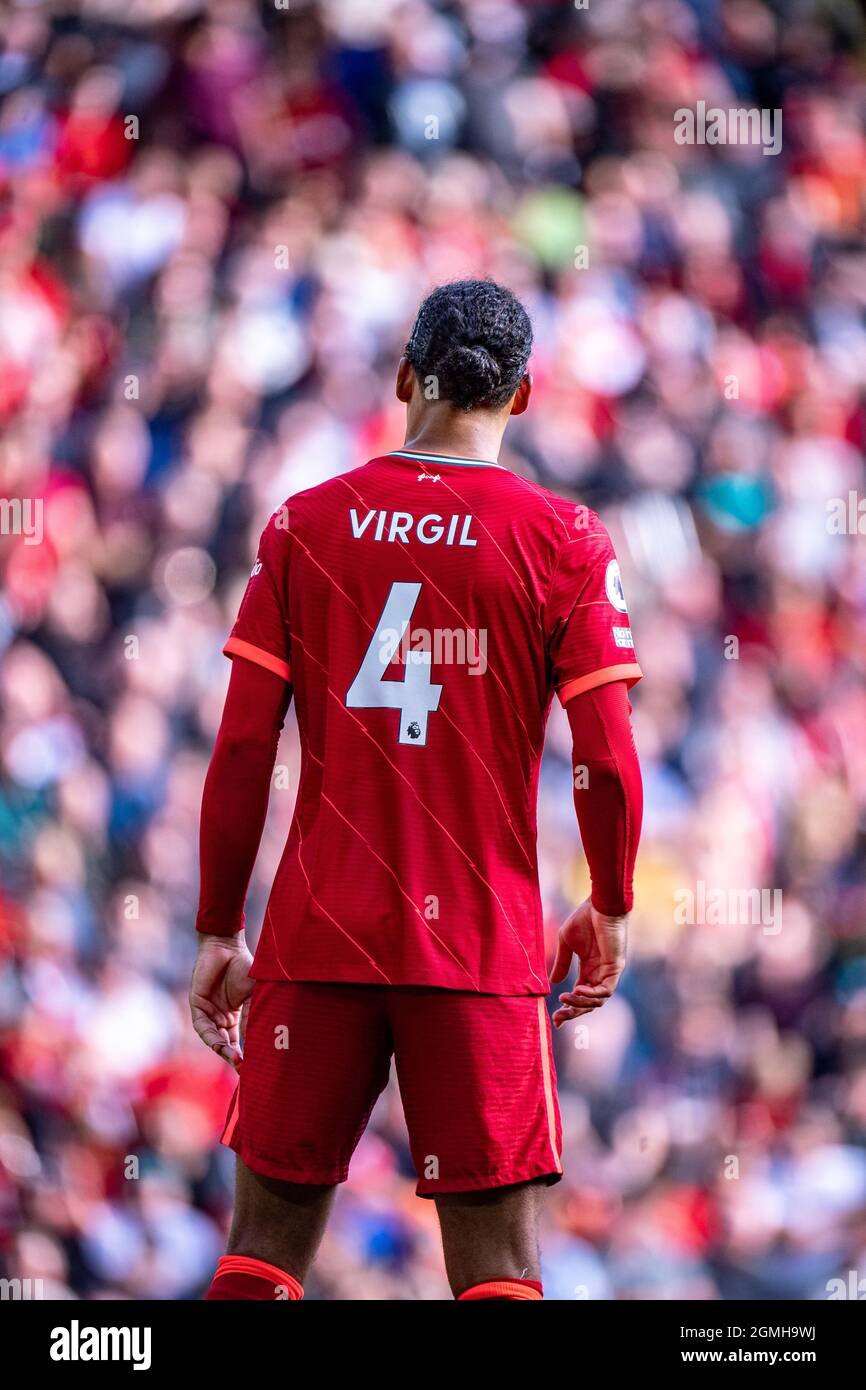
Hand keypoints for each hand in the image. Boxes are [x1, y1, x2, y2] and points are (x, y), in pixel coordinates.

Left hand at [189, 931, 253, 1069]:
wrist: (228, 946)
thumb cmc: (246, 967)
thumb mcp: (255, 994)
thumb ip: (255, 1015)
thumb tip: (260, 1041)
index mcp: (236, 1016)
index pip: (240, 1041)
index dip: (246, 1054)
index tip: (257, 1067)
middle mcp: (221, 1017)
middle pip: (226, 1044)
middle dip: (234, 1058)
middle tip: (245, 1070)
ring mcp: (209, 1012)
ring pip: (214, 1038)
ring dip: (224, 1050)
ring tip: (236, 1061)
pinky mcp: (198, 1005)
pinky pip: (202, 1027)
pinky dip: (211, 1037)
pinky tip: (220, 1045)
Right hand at [550, 898, 627, 1028]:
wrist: (600, 904)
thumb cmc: (584, 918)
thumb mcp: (567, 943)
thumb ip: (562, 963)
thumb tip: (554, 983)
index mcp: (588, 969)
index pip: (579, 995)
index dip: (568, 1007)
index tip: (555, 1017)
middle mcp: (600, 974)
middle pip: (588, 1002)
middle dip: (573, 1012)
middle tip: (559, 1016)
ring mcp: (609, 972)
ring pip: (598, 1000)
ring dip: (581, 1003)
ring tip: (565, 998)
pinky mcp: (616, 967)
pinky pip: (606, 990)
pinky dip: (592, 994)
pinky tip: (577, 989)